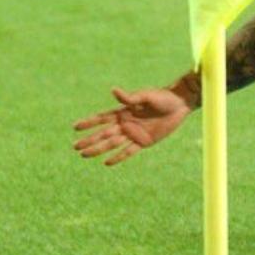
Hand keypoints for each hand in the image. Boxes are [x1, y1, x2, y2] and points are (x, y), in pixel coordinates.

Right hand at [73, 87, 194, 165]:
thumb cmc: (162, 96)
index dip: (89, 122)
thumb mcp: (146, 96)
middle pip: (104, 133)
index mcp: (124, 111)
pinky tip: (107, 163)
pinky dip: (118, 157)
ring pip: (112, 144)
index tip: (75, 127)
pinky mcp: (144, 142)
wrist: (179, 104)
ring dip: (98, 149)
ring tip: (84, 155)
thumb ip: (130, 97)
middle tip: (75, 147)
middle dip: (89, 140)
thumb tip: (114, 90)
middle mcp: (126, 123)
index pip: (102, 118)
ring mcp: (134, 133)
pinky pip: (129, 151)